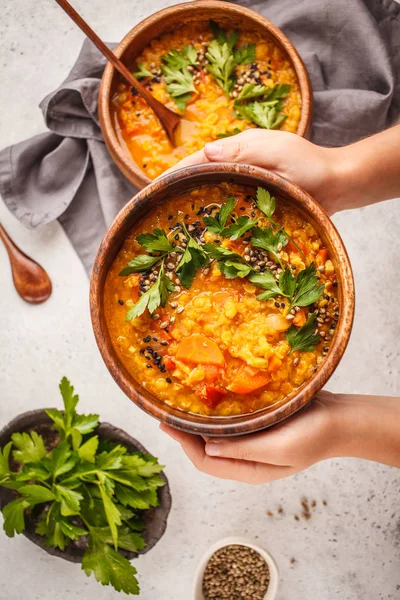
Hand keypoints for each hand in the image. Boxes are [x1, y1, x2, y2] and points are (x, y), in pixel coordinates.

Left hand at [160, 391, 342, 484]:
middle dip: (185, 433)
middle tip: (166, 411)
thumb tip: (206, 447)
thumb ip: (243, 450)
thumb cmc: (313, 436)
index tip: (167, 424)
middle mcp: (246, 457)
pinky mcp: (258, 424)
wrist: (339, 419)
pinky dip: (215, 412)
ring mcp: (252, 440)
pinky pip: (229, 421)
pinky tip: (207, 397)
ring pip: (215, 434)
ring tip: (179, 405)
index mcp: (249, 469)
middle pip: (206, 448)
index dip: (184, 444)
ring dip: (197, 422)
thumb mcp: (279, 448)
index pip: (207, 461)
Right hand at [165, 130, 343, 214]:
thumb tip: (205, 151)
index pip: (196, 161)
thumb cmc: (310, 164)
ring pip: (211, 198)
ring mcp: (244, 188)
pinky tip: (204, 239)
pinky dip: (214, 224)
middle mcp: (236, 168)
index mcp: (237, 150)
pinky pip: (229, 214)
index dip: (173, 175)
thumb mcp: (276, 150)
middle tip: (154, 213)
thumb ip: (243, 150)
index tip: (152, 190)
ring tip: (170, 231)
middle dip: (176, 193)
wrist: (337, 184)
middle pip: (199, 180)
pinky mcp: (253, 206)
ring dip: (193, 211)